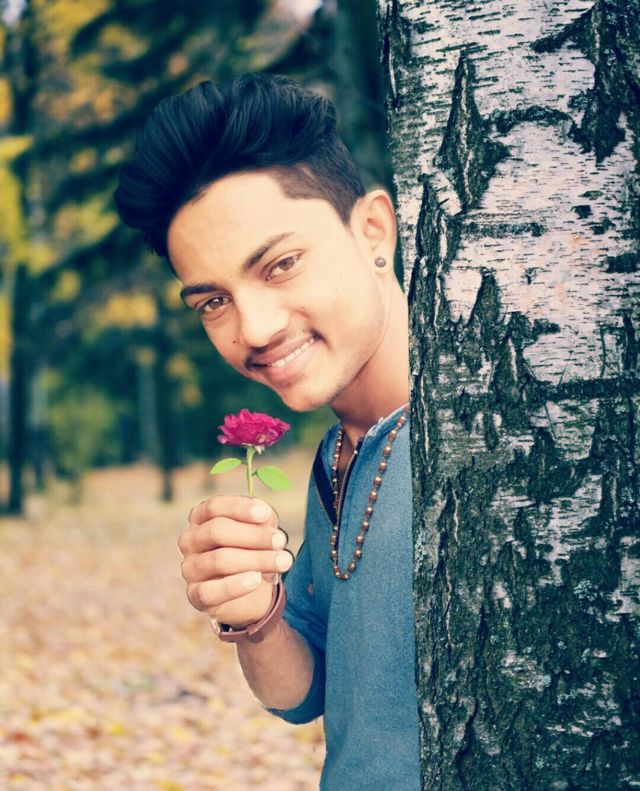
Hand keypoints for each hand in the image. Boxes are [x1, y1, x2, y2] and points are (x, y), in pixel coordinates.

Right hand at [178, 495, 292, 628]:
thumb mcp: (261, 530)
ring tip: (283, 561)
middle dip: (254, 536)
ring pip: (220, 560)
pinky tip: (256, 580)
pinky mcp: (195, 595)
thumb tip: (265, 517)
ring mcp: (190, 568)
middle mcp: (190, 540)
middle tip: (281, 541)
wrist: (252, 591)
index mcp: (201, 518)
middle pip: (217, 531)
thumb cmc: (253, 550)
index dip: (239, 508)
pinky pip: (211, 591)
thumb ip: (262, 521)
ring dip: (256, 559)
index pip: (214, 507)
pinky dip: (235, 585)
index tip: (265, 515)